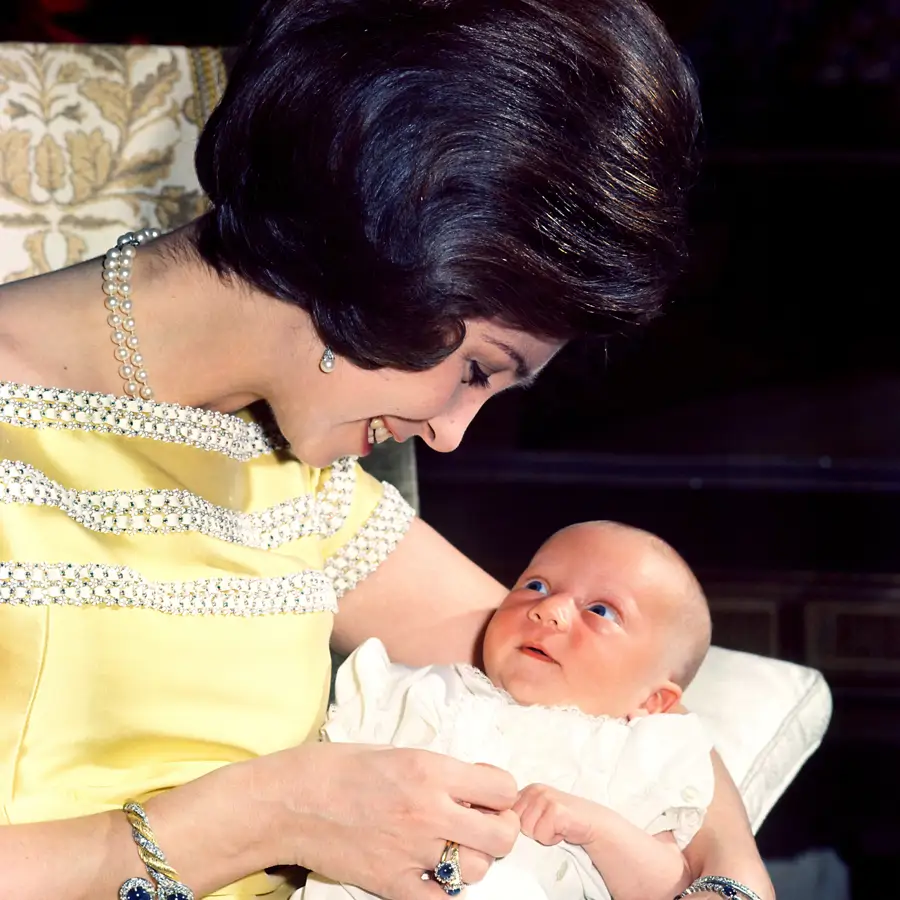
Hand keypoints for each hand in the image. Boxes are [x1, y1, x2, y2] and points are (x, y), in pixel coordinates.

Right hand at [252, 743, 518, 899]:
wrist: (291, 801)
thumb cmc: (338, 767)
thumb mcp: (397, 750)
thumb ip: (439, 770)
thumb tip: (475, 785)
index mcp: (431, 771)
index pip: (503, 789)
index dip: (502, 792)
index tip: (490, 793)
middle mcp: (429, 811)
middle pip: (502, 836)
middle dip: (500, 829)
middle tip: (484, 823)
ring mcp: (412, 851)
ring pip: (478, 870)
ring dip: (474, 859)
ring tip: (454, 846)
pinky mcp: (393, 883)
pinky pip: (442, 899)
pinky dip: (445, 889)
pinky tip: (434, 871)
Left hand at [512, 783, 600, 847]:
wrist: (593, 824)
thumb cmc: (562, 823)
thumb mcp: (536, 813)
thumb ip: (519, 813)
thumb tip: (495, 824)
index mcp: (526, 790)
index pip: (504, 814)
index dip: (518, 826)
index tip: (536, 825)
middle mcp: (534, 789)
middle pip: (515, 824)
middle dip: (531, 831)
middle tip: (549, 826)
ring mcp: (545, 798)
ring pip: (527, 830)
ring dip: (543, 835)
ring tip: (556, 827)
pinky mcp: (556, 809)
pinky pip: (541, 835)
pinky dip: (552, 838)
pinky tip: (563, 830)